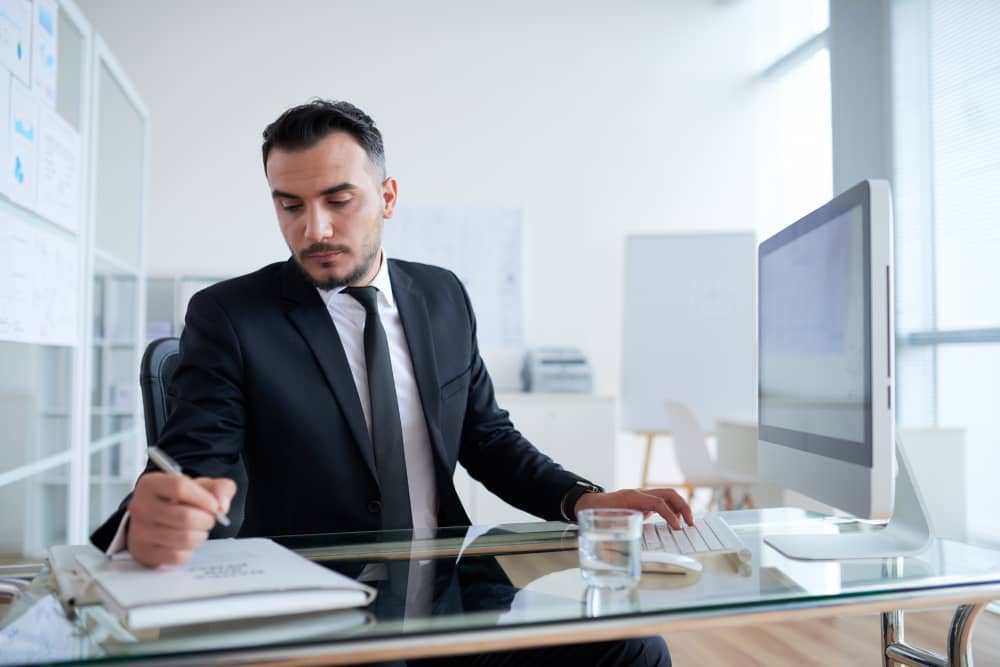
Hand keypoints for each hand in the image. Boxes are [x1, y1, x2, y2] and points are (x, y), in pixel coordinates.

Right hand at [126, 472, 236, 566]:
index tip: (214, 505)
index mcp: (150, 484)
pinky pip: (177, 556)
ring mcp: (140, 531)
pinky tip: (186, 543)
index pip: (180, 487)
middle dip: (206, 520)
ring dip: (200, 536)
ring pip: (184, 538)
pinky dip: (189, 551)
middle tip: (208, 519)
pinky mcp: (144, 552)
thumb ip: (219, 487)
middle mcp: (140, 506)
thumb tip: (222, 504)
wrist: (154, 520)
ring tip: (199, 530)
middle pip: (185, 516)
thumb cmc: (178, 500)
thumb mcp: (199, 486)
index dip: (204, 497)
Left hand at [574, 488, 693, 529]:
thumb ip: (621, 532)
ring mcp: (642, 496)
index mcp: (631, 497)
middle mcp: (639, 493)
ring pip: (667, 495)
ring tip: (688, 522)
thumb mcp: (607, 524)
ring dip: (680, 507)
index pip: (657, 503)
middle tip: (690, 523)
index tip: (678, 528)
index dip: (670, 515)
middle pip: (668, 493)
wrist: (589, 503)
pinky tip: (676, 521)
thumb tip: (628, 549)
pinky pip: (663, 501)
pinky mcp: (643, 501)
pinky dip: (673, 509)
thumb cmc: (597, 514)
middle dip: (682, 507)